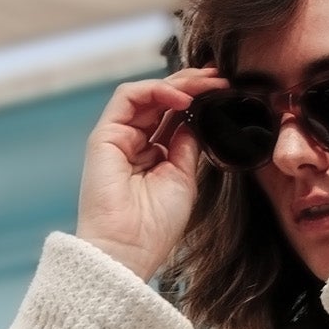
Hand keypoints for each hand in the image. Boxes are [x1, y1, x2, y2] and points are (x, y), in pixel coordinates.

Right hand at [75, 65, 228, 281]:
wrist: (128, 250)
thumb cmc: (155, 226)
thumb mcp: (183, 178)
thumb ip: (188, 145)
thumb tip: (197, 117)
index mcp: (152, 156)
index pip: (174, 116)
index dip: (198, 100)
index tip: (224, 91)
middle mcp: (133, 143)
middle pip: (162, 100)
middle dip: (192, 85)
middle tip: (219, 78)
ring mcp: (117, 137)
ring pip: (147, 93)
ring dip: (179, 84)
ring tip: (206, 84)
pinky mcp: (104, 136)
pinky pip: (128, 97)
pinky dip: (156, 90)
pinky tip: (182, 98)